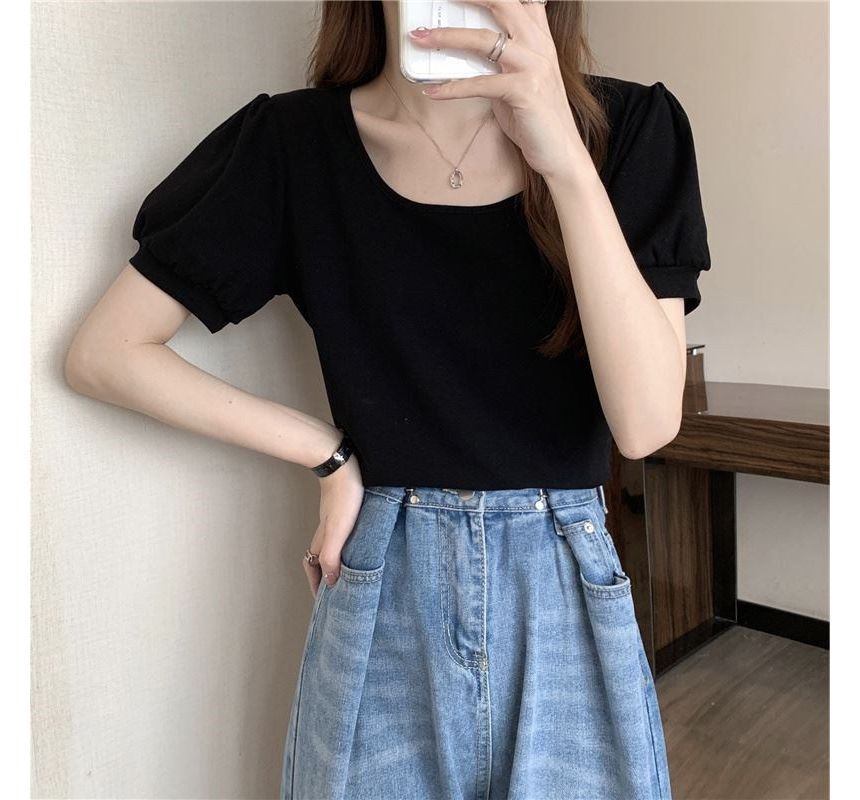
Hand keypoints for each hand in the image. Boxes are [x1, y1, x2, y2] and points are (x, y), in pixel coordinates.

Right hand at [302, 449, 364, 596]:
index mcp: (322, 540)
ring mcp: (333, 521)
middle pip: (320, 559)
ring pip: (330, 547)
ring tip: (347, 574)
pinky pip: (341, 536)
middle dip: (324, 577)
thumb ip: (332, 555)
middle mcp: (325, 532)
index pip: (313, 568)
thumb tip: (330, 582)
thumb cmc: (343, 496)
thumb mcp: (339, 530)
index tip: (323, 602)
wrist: (342, 464)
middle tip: (337, 592)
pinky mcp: (343, 510)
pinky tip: (358, 545)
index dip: (316, 585)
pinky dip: (345, 547)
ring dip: (335, 562)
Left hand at [407, 0, 590, 180]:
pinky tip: (433, 91)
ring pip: (485, 40)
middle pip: (501, 3)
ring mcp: (533, 67)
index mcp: (539, 38)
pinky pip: (480, 84)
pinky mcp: (525, 92)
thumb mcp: (516, 81)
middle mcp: (539, 46)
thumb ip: (496, 63)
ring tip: (421, 38)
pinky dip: (452, 88)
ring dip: (447, 37)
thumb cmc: (536, 118)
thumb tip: (461, 56)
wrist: (560, 151)